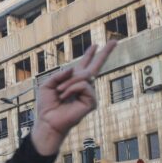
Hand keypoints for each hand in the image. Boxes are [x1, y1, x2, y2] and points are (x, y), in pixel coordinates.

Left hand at [30, 40, 116, 156]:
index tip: (96, 45)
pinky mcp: (91, 101)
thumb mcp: (47, 85)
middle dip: (105, 53)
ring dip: (68, 83)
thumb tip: (74, 69)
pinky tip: (65, 97)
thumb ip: (59, 74)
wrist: (47, 121)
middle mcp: (83, 86)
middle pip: (96, 66)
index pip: (83, 65)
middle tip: (114, 41)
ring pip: (83, 76)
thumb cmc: (47, 106)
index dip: (90, 55)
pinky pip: (83, 86)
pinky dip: (71, 89)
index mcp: (72, 81)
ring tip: (60, 93)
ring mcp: (89, 94)